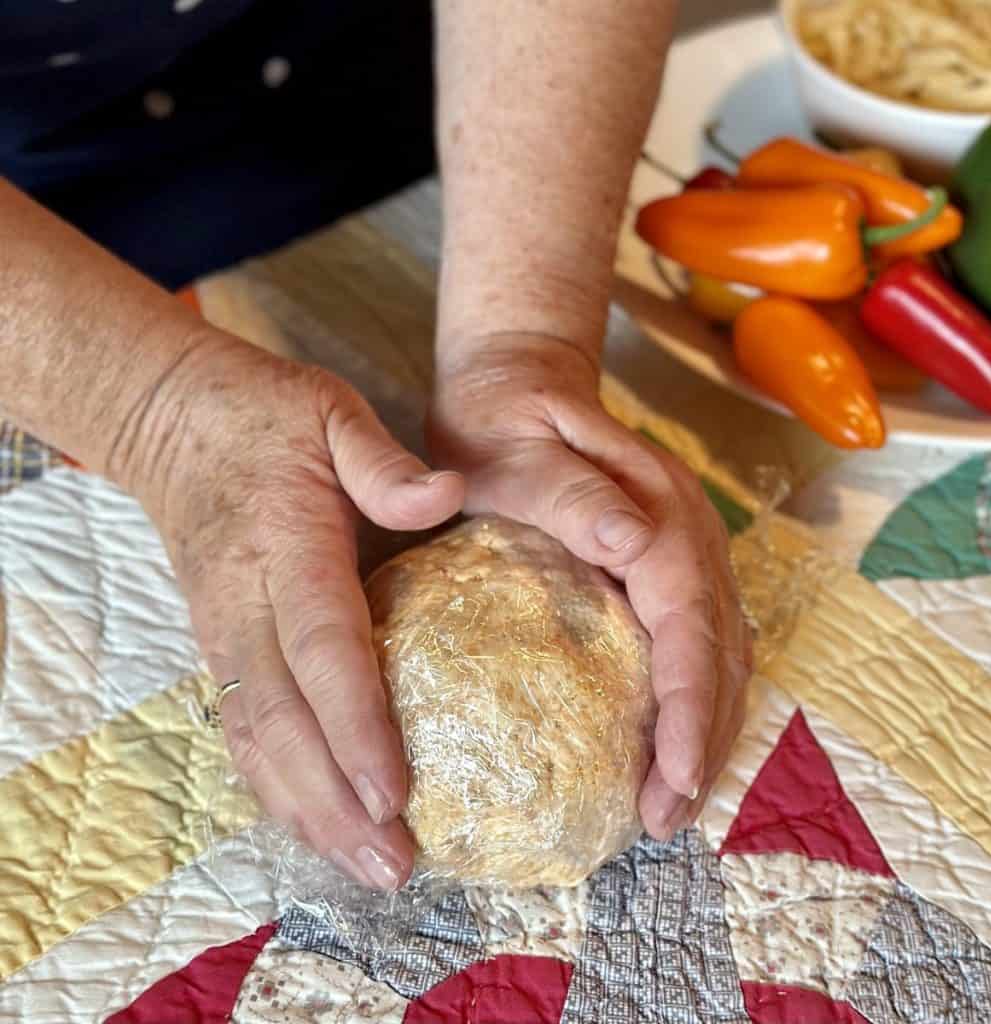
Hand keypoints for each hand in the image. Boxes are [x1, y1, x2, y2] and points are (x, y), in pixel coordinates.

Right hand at [129, 334, 463, 888]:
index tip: (395, 791)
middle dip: (336, 802)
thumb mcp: (331, 411)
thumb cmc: (266, 416)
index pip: (321, 648)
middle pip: (285, 720)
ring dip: (307, 812)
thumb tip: (448, 496)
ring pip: (258, 740)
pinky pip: (245, 730)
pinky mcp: (220, 647)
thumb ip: (383, 462)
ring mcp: (224, 632)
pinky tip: (317, 827)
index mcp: (284, 546)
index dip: (355, 724)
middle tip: (395, 865)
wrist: (174, 420)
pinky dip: (278, 787)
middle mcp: (245, 604)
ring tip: (367, 869)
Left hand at [428, 334, 752, 837]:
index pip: (689, 629)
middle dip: (703, 744)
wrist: (518, 379)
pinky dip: (693, 702)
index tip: (670, 782)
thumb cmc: (500, 419)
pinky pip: (698, 643)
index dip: (688, 711)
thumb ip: (571, 494)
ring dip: (706, 732)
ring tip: (674, 802)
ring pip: (721, 655)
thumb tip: (635, 545)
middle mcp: (689, 537)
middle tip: (667, 820)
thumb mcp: (517, 448)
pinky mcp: (667, 565)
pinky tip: (668, 743)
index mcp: (659, 516)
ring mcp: (685, 550)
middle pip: (720, 655)